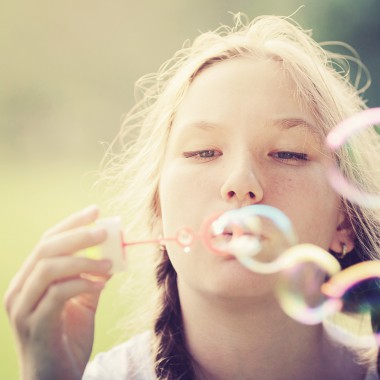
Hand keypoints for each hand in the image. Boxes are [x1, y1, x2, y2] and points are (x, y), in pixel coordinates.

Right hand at [4, 205, 111, 379]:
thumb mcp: (83, 302)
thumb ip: (91, 277)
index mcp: (30, 279)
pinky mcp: (34, 326)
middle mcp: (20, 289)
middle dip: (77, 235)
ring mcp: (23, 308)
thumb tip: (112, 254)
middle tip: (104, 230)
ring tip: (109, 263)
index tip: (95, 211)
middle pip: (46, 249)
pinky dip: (82, 283)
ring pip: (48, 268)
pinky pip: (57, 294)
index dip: (72, 223)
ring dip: (83, 260)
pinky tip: (101, 283)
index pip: (48, 241)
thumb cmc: (68, 338)